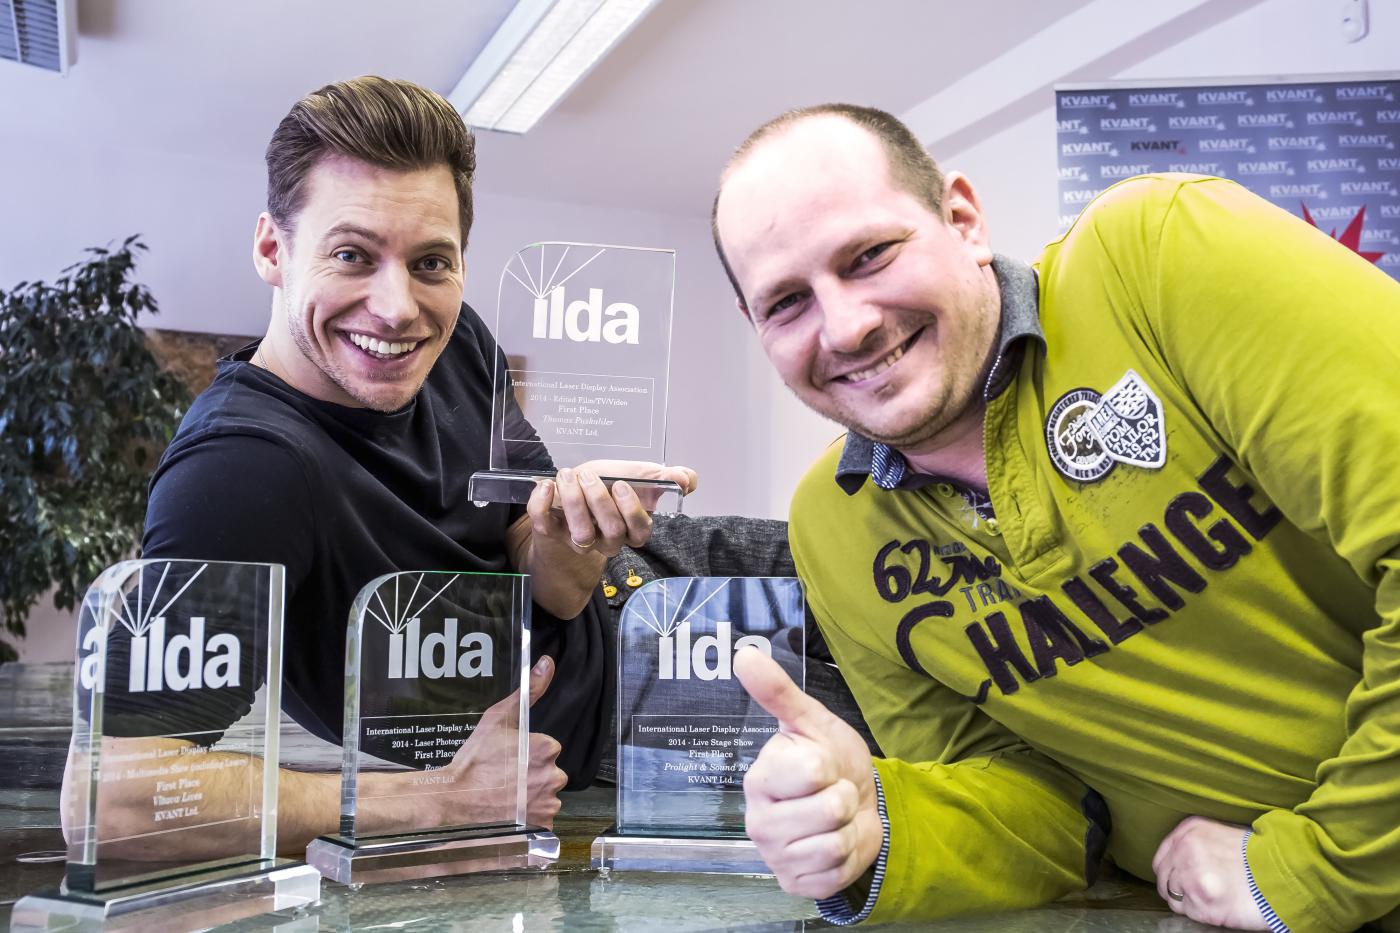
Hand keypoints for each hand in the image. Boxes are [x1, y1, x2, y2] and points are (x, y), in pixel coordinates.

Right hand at [407, 655, 565, 830]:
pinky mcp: (541, 826)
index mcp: (546, 748)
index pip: (548, 748)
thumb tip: (547, 663)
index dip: (528, 753)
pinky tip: (508, 811)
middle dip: (532, 775)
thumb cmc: (473, 761)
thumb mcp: (498, 719)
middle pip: (549, 772)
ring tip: (504, 796)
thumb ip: (529, 691)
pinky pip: (542, 819)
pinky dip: (529, 817)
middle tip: (504, 778)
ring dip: (532, 796)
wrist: (452, 801)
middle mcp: (553, 776)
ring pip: (546, 796)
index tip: (509, 759)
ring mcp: (548, 804)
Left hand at [527, 460, 697, 557]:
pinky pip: (544, 526)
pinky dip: (541, 504)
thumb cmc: (608, 484)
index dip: (631, 511)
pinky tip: (546, 485)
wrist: (573, 488)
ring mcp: (578, 539)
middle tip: (590, 476)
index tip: (621, 485)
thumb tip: (687, 481)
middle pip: (611, 533)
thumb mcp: (637, 475)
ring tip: (568, 475)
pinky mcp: (551, 532)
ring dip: (573, 502)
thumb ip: (665, 477)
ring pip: (580, 534)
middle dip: (599, 501)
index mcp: (631, 529)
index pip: (639, 531)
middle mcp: (607, 540)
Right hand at [734, 647, 882, 899]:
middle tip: (829, 793)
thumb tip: (744, 655)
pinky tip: (834, 843)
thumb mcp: (811, 723)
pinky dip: (848, 856)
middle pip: (829, 808)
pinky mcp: (795, 883)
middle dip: (842, 798)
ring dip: (847, 828)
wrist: (856, 806)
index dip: (829, 765)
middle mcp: (757, 820)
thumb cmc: (830, 762)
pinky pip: (836, 871)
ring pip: (834, 841)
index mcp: (759, 778)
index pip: (812, 770)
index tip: (822, 765)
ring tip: (833, 819)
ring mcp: (775, 856)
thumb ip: (778, 692)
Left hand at [1152, 815, 1267, 929]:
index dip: (1170, 872)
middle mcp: (1185, 850)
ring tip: (1212, 897)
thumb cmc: (1259, 857)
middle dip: (1177, 888)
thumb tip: (1177, 861)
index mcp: (1190, 830)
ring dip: (1189, 901)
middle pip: (1163, 878)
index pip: (1161, 857)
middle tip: (1197, 892)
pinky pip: (1189, 913)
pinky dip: (1201, 913)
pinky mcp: (1201, 903)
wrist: (1286, 874)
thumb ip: (1196, 844)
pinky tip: (1219, 905)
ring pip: (1173, 898)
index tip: (1179, 878)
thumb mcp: (1223, 834)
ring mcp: (1190, 877)